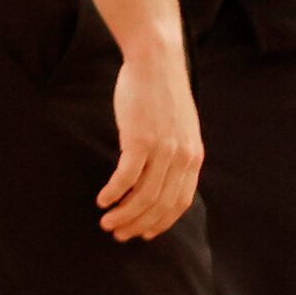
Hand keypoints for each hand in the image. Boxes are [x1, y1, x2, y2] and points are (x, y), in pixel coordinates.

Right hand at [97, 43, 199, 241]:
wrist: (156, 60)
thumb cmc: (162, 92)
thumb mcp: (180, 127)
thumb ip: (175, 154)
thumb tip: (159, 179)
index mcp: (193, 157)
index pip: (179, 203)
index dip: (160, 223)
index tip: (143, 233)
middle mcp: (182, 157)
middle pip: (160, 205)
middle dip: (138, 225)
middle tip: (119, 234)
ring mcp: (162, 149)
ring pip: (142, 197)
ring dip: (123, 215)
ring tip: (106, 221)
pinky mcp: (140, 139)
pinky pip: (125, 178)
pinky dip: (113, 193)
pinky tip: (102, 199)